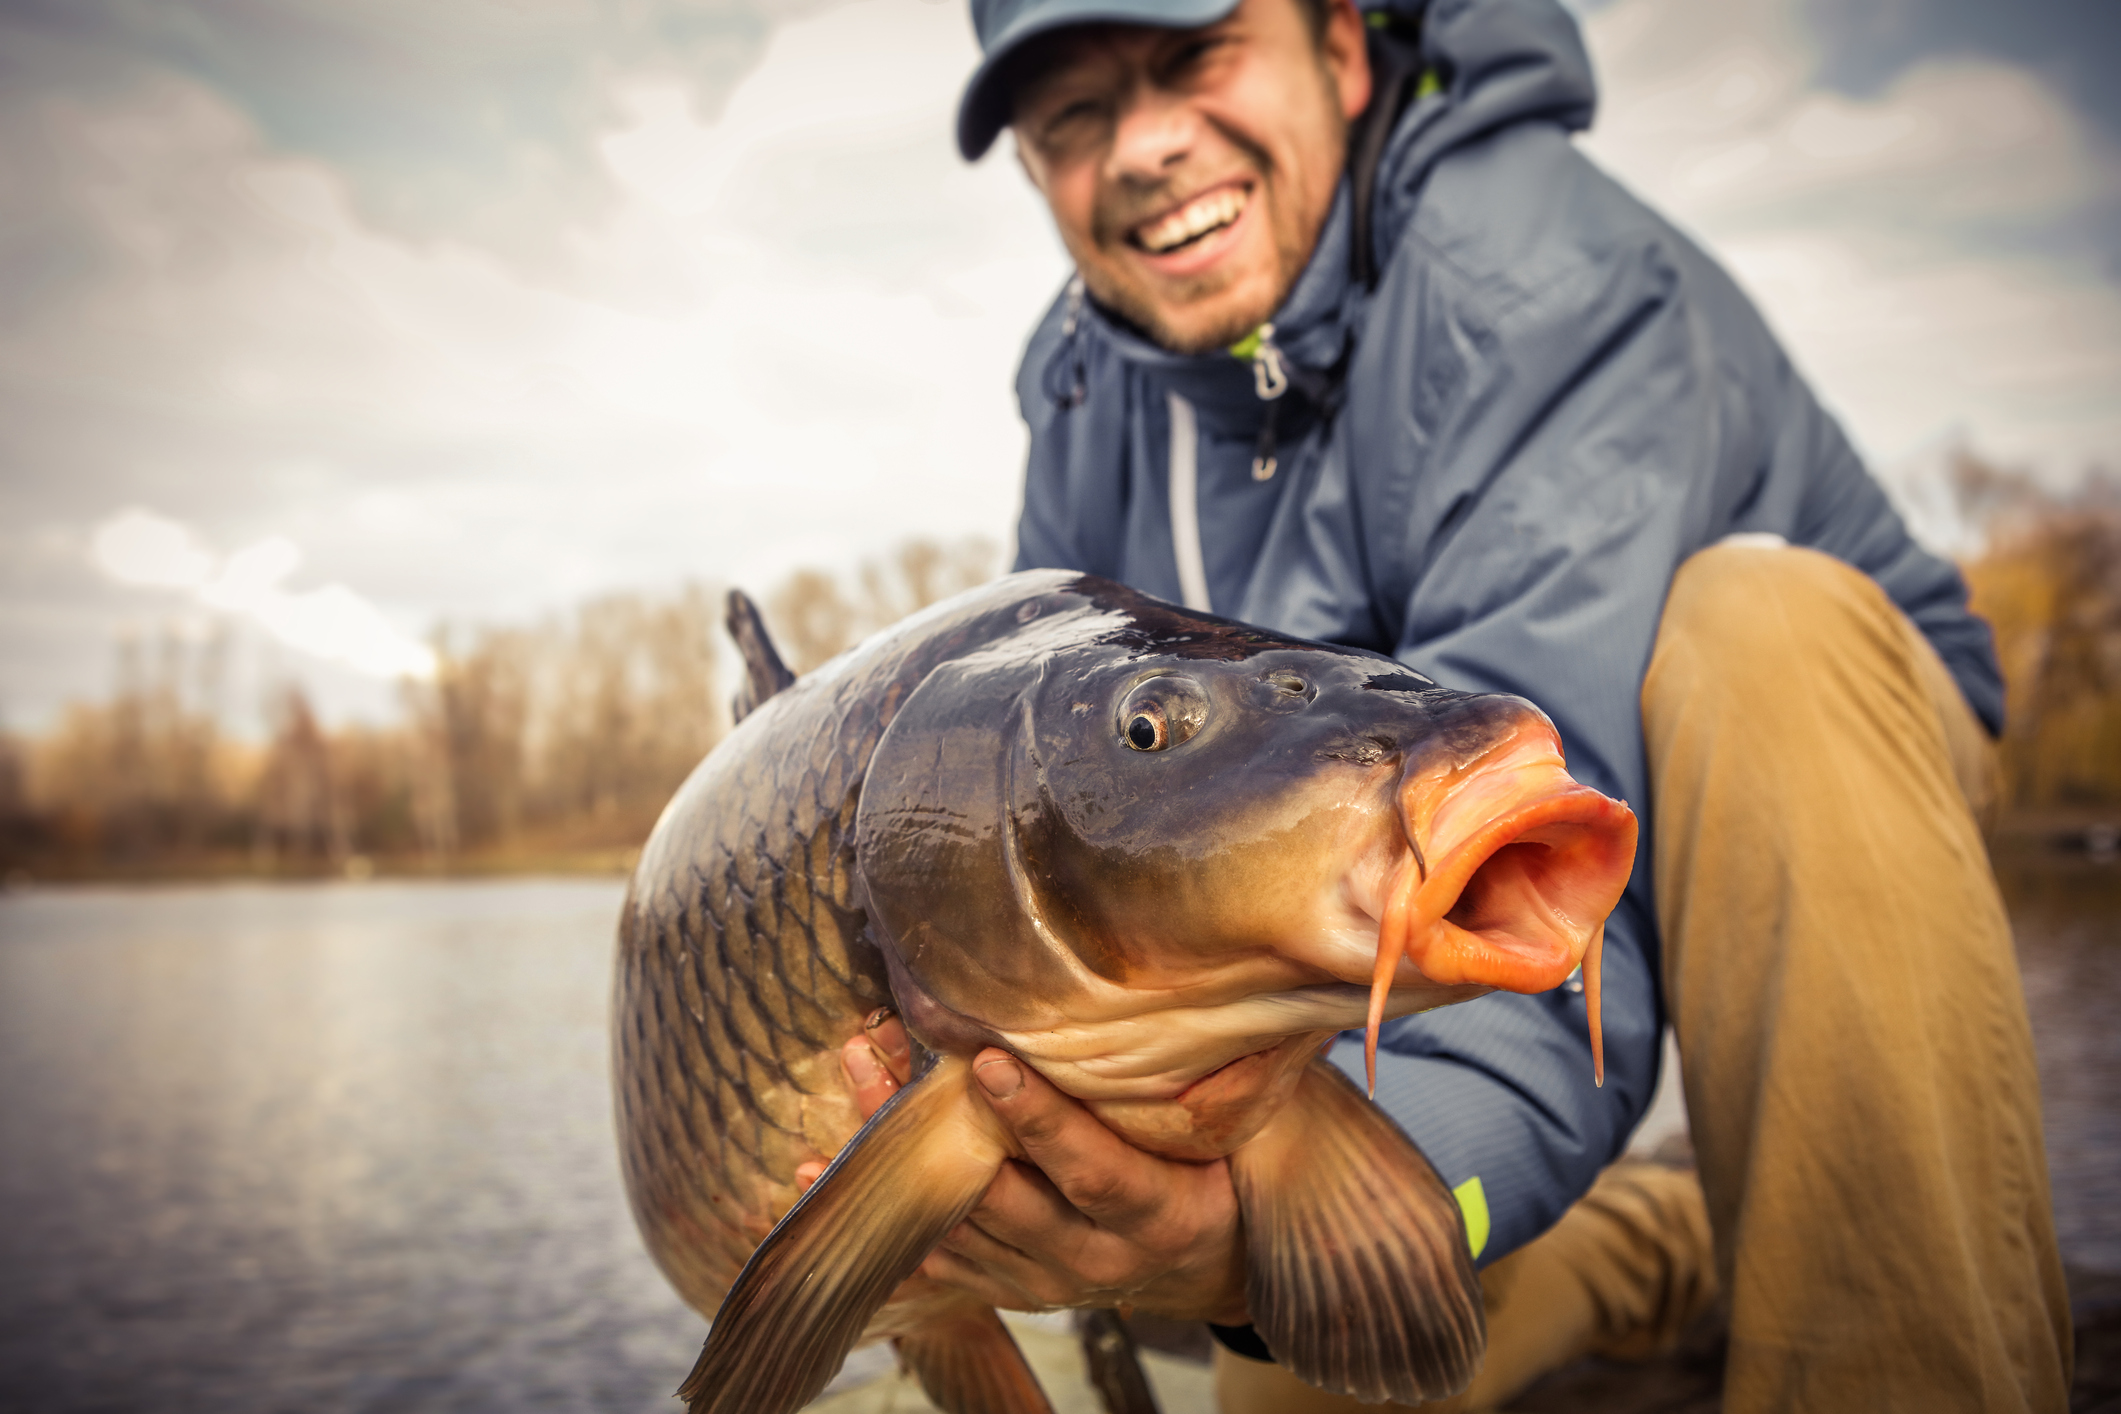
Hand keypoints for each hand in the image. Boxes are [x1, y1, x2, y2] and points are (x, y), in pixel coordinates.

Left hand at [795, 1012, 1250, 1323]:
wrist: (1207, 1264)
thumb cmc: (1222, 1170)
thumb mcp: (1243, 1133)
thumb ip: (1232, 1082)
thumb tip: (1234, 1002)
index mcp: (1158, 1216)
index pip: (1090, 1167)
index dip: (1038, 1118)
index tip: (987, 1063)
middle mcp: (1094, 1259)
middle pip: (1000, 1193)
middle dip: (935, 1121)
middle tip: (883, 1050)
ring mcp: (1041, 1279)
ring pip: (954, 1216)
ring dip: (895, 1150)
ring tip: (855, 1067)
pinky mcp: (1002, 1285)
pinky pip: (927, 1251)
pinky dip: (872, 1209)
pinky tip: (815, 1169)